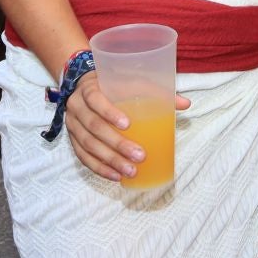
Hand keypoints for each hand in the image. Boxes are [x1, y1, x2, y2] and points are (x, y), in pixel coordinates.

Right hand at [62, 71, 191, 182]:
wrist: (84, 86)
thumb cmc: (113, 85)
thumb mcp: (131, 81)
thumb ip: (156, 91)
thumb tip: (185, 104)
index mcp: (89, 89)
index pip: (96, 100)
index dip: (109, 112)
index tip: (128, 125)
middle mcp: (76, 107)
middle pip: (93, 128)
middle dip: (117, 144)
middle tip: (140, 156)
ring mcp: (72, 125)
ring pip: (88, 146)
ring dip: (110, 161)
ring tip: (131, 171)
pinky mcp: (73, 140)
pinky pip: (83, 157)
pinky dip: (99, 168)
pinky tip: (115, 176)